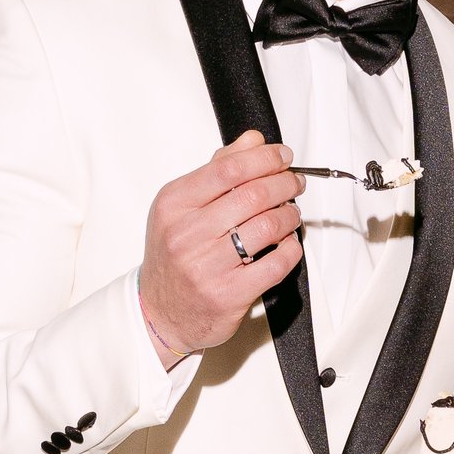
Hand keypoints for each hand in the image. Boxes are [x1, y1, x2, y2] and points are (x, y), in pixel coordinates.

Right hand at [138, 130, 303, 364]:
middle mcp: (187, 233)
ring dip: (290, 215)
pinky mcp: (229, 294)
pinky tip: (288, 243)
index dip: (264, 158)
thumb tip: (251, 141)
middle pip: (253, 195)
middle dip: (284, 184)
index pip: (228, 168)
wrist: (159, 312)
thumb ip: (217, 171)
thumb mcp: (181, 207)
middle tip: (294, 184)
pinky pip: (275, 263)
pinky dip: (291, 248)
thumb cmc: (173, 257)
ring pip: (268, 227)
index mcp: (174, 205)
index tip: (282, 157)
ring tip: (291, 214)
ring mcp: (207, 266)